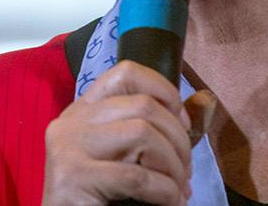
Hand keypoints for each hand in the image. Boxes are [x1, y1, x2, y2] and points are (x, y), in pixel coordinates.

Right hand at [43, 61, 212, 205]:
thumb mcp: (123, 154)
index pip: (126, 74)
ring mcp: (67, 146)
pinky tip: (171, 202)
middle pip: (143, 105)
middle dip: (178, 139)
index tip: (183, 121)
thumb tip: (199, 109)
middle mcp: (71, 121)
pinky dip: (165, 191)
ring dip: (173, 165)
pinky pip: (136, 176)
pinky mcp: (72, 177)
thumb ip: (148, 130)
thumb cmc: (102, 196)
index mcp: (82, 111)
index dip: (163, 90)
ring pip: (142, 133)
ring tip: (179, 189)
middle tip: (186, 171)